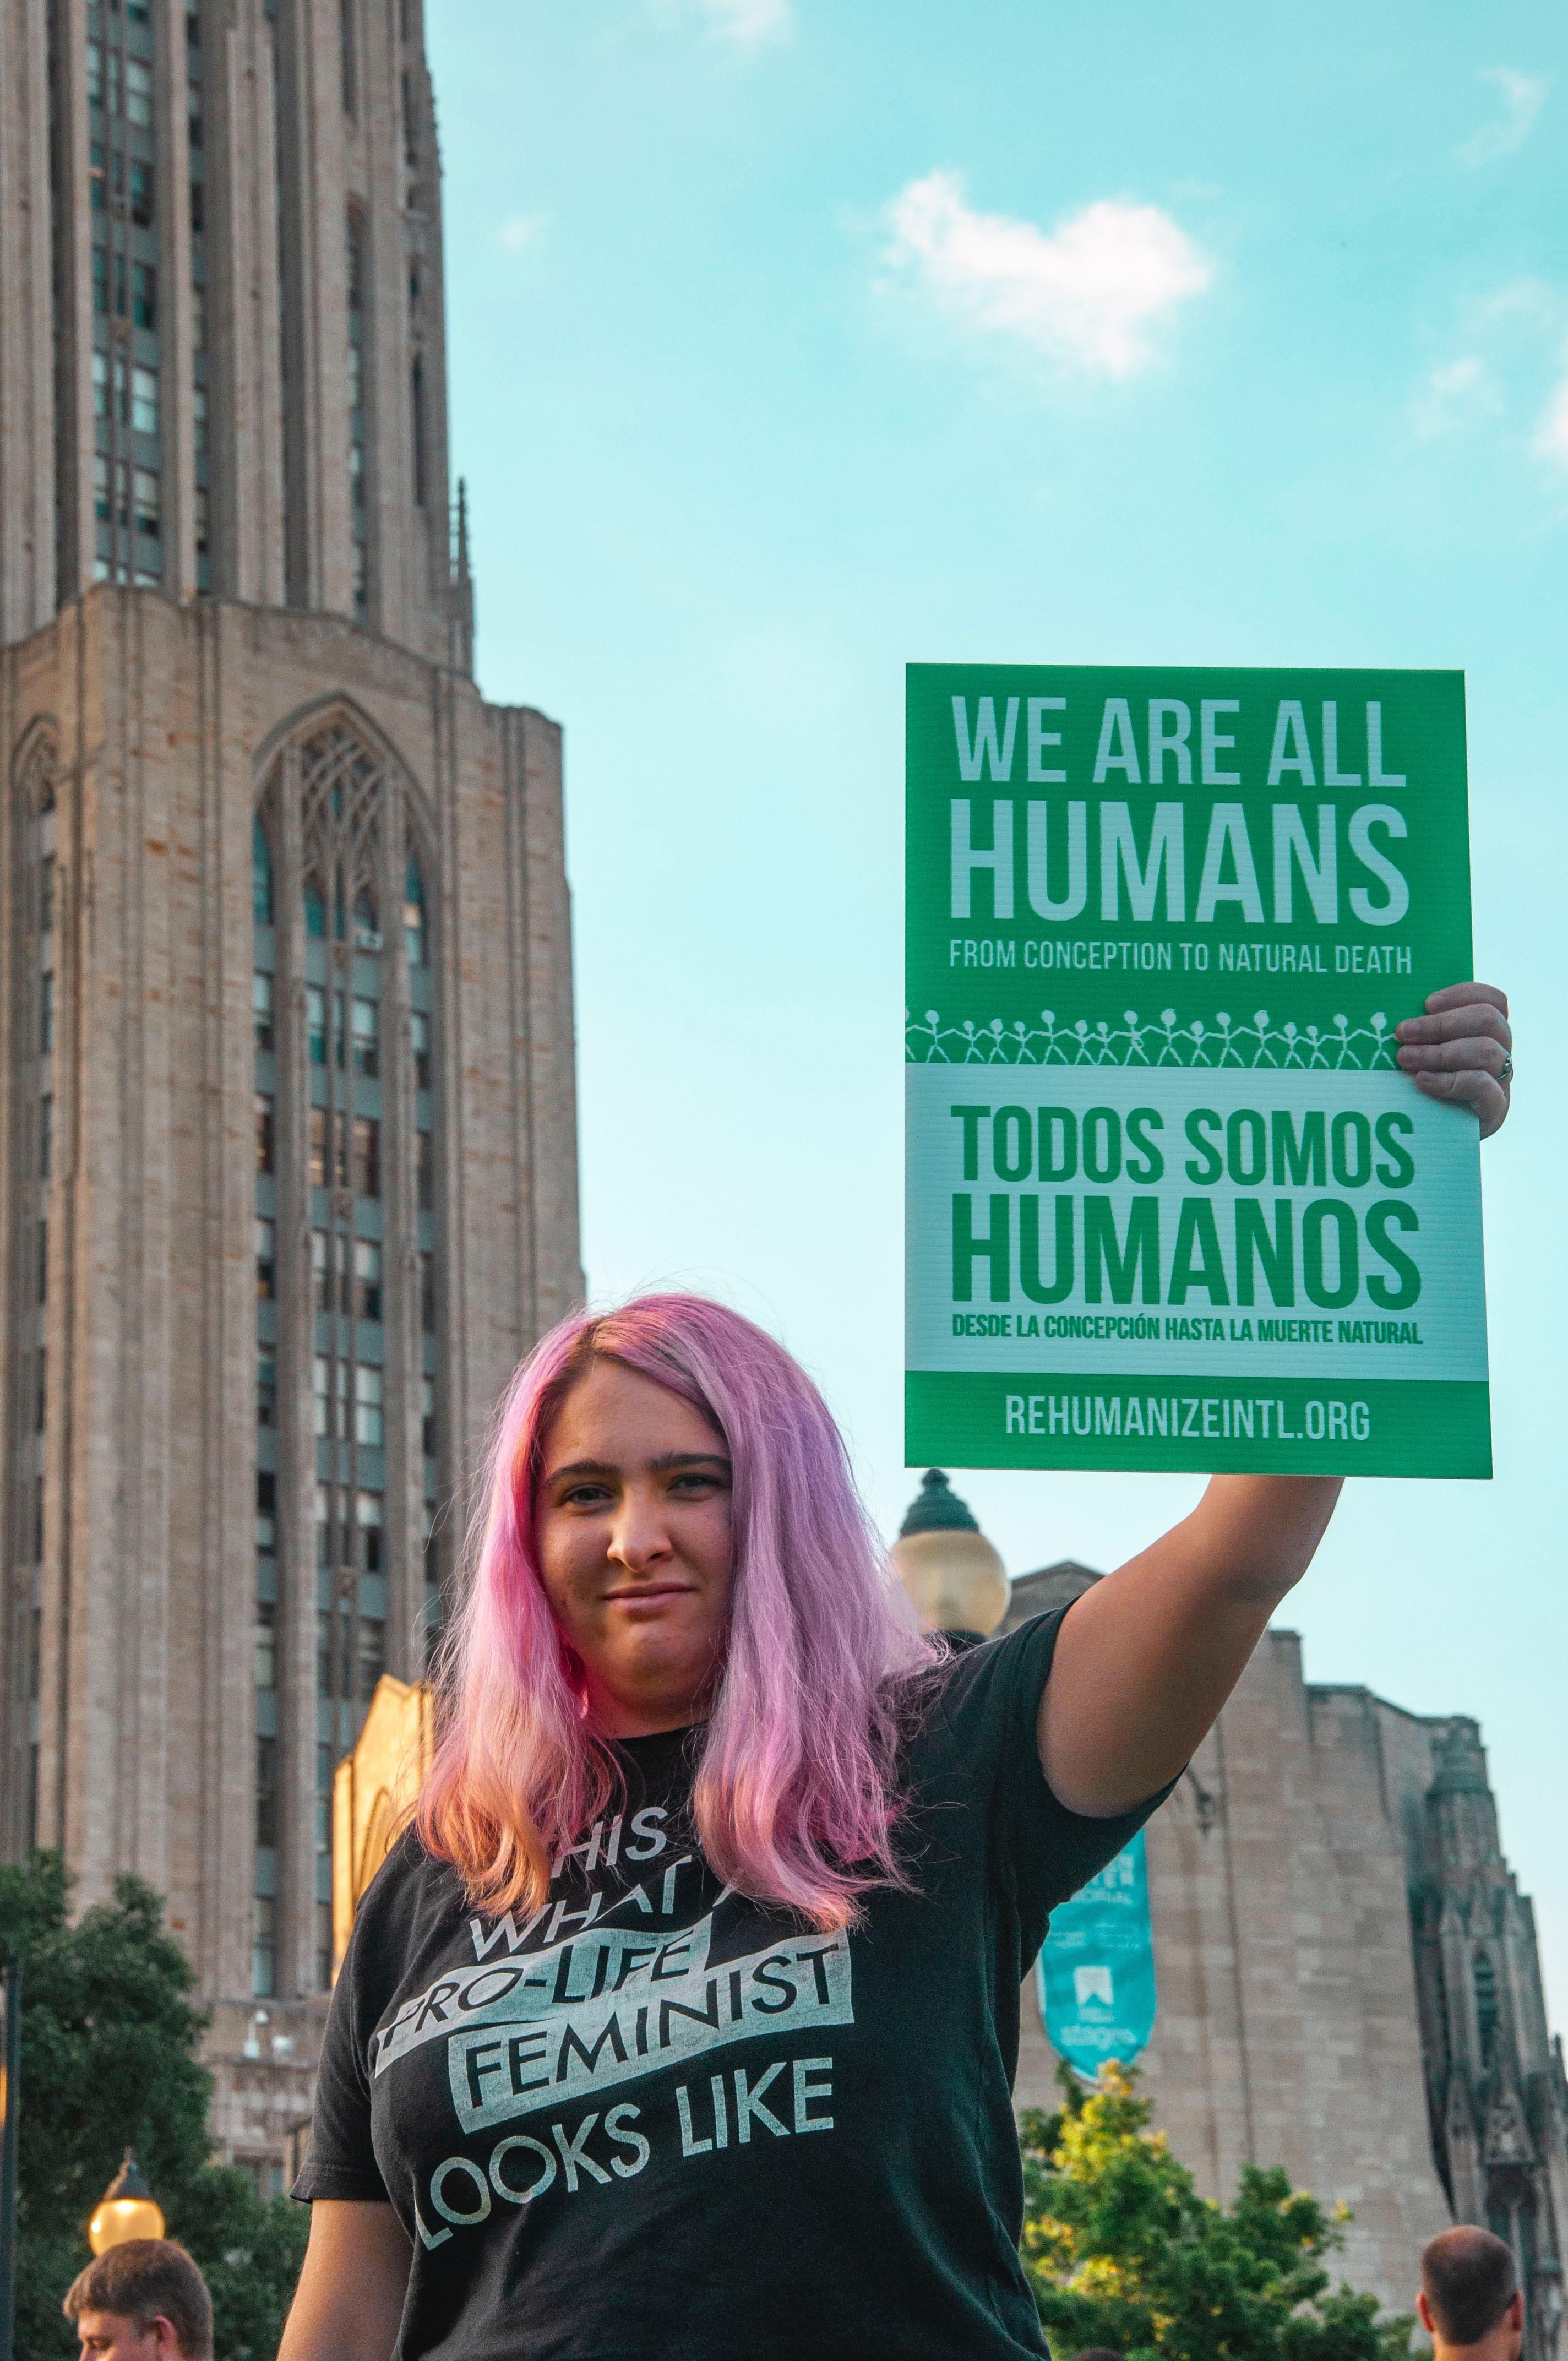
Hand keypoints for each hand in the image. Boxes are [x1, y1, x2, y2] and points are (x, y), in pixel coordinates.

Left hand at [1394, 982, 1511, 1139]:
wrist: (1433, 1137)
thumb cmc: (1421, 1087)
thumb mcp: (1422, 1053)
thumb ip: (1420, 1032)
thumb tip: (1394, 1014)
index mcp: (1487, 1031)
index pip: (1492, 1000)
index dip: (1462, 994)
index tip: (1427, 1003)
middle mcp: (1500, 1051)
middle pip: (1488, 1020)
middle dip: (1441, 1023)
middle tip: (1402, 1032)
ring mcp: (1501, 1080)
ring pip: (1486, 1051)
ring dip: (1440, 1052)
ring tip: (1404, 1059)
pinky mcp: (1496, 1108)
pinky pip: (1482, 1086)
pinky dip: (1449, 1081)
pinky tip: (1421, 1081)